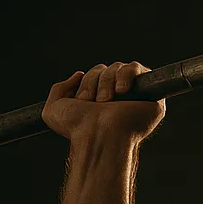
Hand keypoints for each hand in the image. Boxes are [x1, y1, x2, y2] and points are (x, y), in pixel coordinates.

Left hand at [42, 62, 165, 144]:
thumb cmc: (78, 128)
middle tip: (96, 103)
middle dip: (95, 82)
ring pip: (117, 67)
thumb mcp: (52, 111)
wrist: (98, 136)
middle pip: (104, 69)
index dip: (87, 83)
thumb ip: (58, 90)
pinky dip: (126, 75)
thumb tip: (78, 74)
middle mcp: (115, 96)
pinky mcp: (150, 94)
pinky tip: (122, 92)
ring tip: (107, 101)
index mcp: (97, 99)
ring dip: (107, 82)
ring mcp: (134, 95)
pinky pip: (136, 68)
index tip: (82, 101)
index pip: (94, 74)